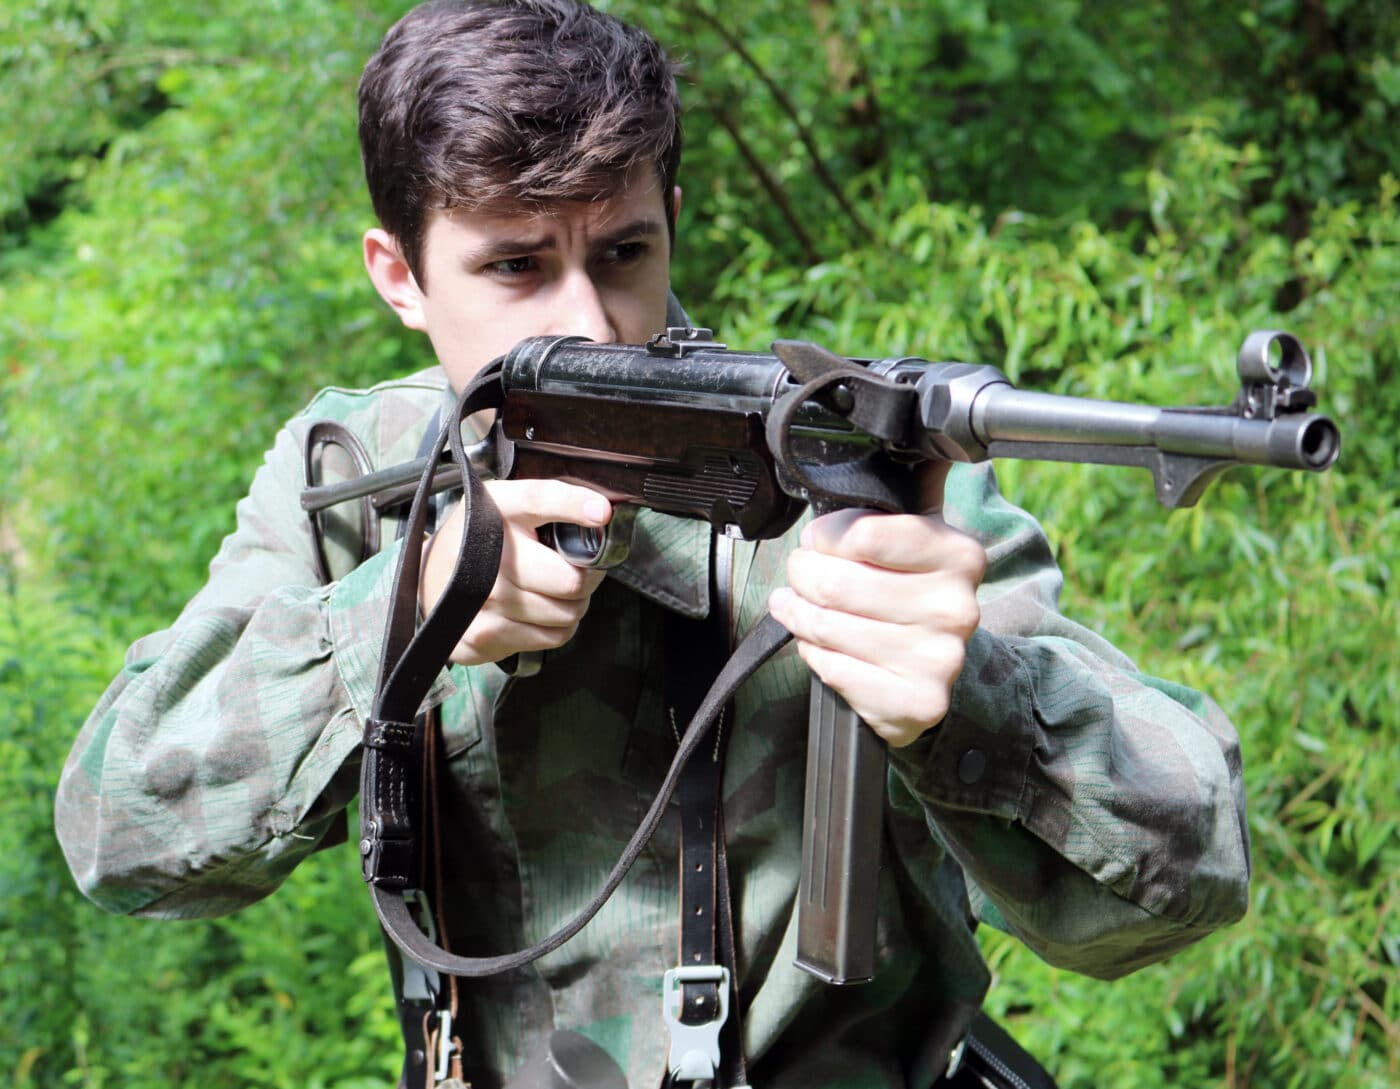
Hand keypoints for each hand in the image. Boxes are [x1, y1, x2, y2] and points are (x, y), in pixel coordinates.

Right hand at [419, 480, 611, 665]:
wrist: (429, 577)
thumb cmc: (482, 539)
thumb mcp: (510, 506)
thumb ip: (553, 505)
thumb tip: (603, 515)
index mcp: (496, 509)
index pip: (538, 500)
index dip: (574, 505)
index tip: (601, 513)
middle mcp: (485, 555)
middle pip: (570, 580)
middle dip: (586, 577)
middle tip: (577, 570)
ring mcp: (481, 600)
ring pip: (567, 614)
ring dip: (572, 605)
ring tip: (553, 590)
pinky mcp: (481, 636)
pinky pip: (551, 638)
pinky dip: (556, 627)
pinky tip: (538, 611)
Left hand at [767, 471, 985, 747]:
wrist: (934, 668)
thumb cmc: (909, 593)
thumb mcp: (911, 539)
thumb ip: (890, 501)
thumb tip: (875, 446)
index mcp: (959, 554)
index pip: (862, 533)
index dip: (825, 536)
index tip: (818, 540)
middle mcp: (956, 607)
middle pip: (836, 583)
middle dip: (803, 575)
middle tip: (799, 574)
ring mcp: (940, 659)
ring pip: (828, 627)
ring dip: (799, 614)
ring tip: (796, 607)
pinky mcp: (917, 702)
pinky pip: (833, 669)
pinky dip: (813, 654)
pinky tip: (819, 645)